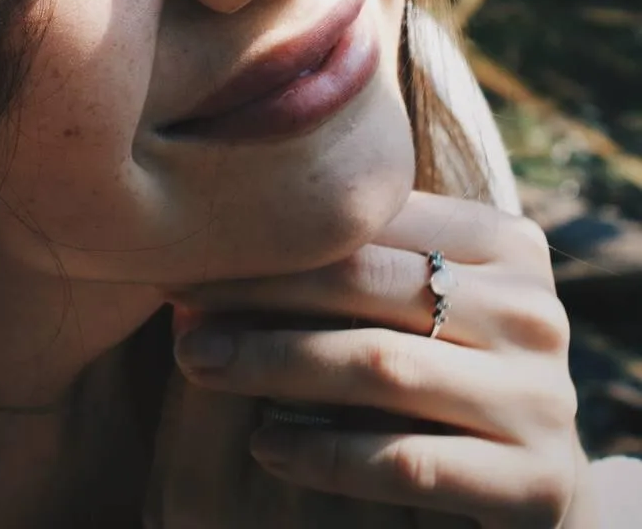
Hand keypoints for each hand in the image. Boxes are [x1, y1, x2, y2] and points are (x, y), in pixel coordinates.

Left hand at [169, 191, 594, 527]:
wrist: (533, 495)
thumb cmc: (440, 374)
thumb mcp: (406, 308)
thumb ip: (345, 264)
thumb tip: (211, 231)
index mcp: (505, 243)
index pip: (373, 224)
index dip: (277, 232)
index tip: (191, 241)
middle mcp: (534, 310)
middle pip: (370, 286)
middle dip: (261, 290)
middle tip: (177, 297)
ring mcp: (543, 397)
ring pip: (382, 365)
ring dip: (274, 361)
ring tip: (197, 360)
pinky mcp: (535, 482)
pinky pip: (407, 460)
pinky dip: (326, 452)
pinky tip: (264, 444)